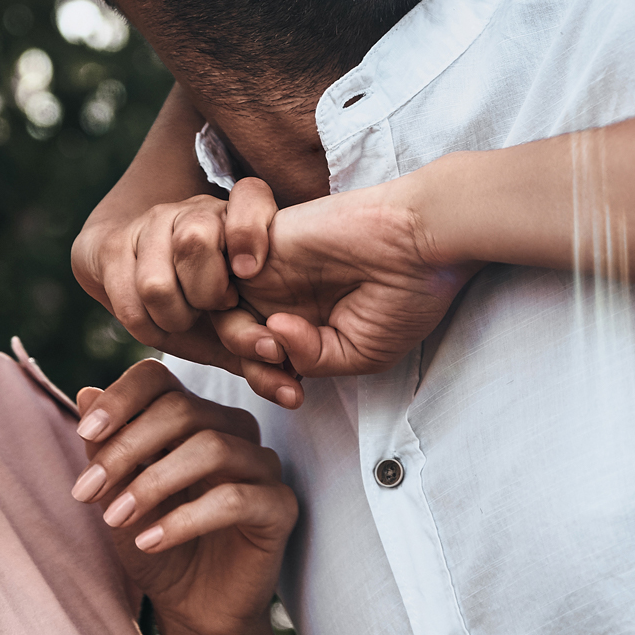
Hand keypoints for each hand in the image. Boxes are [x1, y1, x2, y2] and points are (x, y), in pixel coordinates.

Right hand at [71, 182, 302, 408]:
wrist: (134, 271)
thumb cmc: (201, 298)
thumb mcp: (236, 319)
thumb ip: (264, 354)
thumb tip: (294, 395)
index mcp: (236, 217)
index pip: (249, 195)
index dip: (249, 229)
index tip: (250, 270)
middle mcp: (194, 212)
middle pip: (196, 240)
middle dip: (207, 292)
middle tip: (217, 308)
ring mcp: (150, 224)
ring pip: (157, 281)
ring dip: (175, 316)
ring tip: (187, 318)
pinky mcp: (113, 245)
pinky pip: (127, 301)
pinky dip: (146, 326)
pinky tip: (160, 323)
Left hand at [71, 358, 296, 634]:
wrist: (193, 612)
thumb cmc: (155, 546)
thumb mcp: (118, 498)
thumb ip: (107, 449)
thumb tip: (85, 393)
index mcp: (194, 418)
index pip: (162, 380)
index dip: (122, 398)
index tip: (84, 432)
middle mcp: (232, 432)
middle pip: (184, 410)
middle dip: (127, 448)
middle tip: (85, 491)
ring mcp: (261, 466)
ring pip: (212, 448)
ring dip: (153, 483)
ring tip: (114, 520)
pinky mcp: (279, 506)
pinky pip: (234, 499)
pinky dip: (184, 519)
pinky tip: (149, 542)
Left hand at [216, 180, 479, 376]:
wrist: (421, 241)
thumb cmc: (405, 296)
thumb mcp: (360, 353)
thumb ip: (311, 359)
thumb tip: (271, 335)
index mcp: (308, 325)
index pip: (263, 361)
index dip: (267, 383)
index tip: (294, 396)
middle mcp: (285, 297)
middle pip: (233, 338)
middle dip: (248, 362)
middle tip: (277, 362)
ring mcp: (272, 269)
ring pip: (217, 306)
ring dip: (232, 332)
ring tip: (268, 337)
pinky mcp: (264, 238)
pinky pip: (214, 256)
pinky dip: (216, 278)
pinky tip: (249, 294)